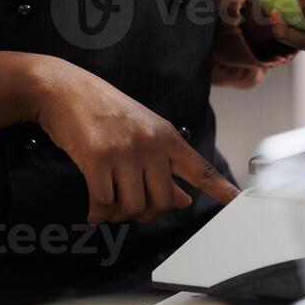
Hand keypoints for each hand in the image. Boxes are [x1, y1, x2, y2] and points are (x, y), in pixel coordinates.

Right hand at [0, 52, 238, 224]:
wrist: (65, 88)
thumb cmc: (104, 111)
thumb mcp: (142, 133)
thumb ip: (165, 167)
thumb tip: (185, 201)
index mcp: (167, 137)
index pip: (199, 168)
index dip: (220, 188)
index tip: (239, 202)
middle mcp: (150, 144)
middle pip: (162, 202)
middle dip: (145, 215)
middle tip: (129, 211)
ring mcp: (124, 150)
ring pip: (132, 206)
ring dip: (119, 215)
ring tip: (108, 207)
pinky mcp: (97, 158)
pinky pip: (104, 203)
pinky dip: (98, 214)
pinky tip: (93, 212)